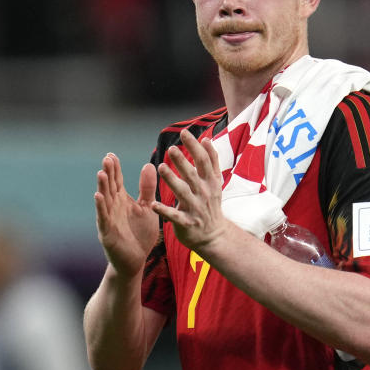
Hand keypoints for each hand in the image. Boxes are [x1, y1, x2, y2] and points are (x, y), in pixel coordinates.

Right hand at [94, 153, 159, 276]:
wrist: (136, 260)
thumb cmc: (140, 234)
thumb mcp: (147, 207)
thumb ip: (147, 188)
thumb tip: (148, 164)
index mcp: (122, 200)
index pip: (116, 180)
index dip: (114, 168)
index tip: (112, 154)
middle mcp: (113, 207)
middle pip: (109, 187)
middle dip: (108, 173)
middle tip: (107, 158)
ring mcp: (108, 219)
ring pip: (104, 200)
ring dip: (102, 187)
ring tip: (101, 173)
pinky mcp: (107, 232)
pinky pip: (103, 218)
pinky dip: (100, 207)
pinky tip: (98, 196)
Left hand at [153, 129, 228, 252]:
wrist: (214, 236)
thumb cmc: (211, 204)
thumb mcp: (215, 182)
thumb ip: (212, 161)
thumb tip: (207, 139)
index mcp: (210, 182)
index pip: (204, 160)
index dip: (194, 146)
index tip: (184, 133)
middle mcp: (204, 193)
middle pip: (193, 174)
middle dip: (183, 161)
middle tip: (171, 149)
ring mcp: (196, 209)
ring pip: (183, 192)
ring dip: (172, 180)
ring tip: (161, 167)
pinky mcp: (187, 223)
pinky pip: (174, 216)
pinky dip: (164, 211)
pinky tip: (153, 204)